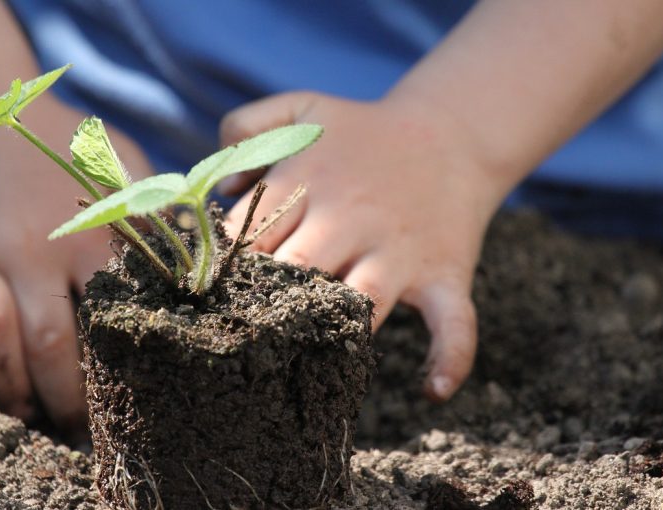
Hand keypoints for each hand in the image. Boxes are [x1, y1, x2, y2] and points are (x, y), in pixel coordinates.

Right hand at [0, 103, 152, 435]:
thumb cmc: (56, 142)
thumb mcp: (118, 163)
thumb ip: (152, 209)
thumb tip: (197, 254)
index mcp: (84, 232)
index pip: (107, 318)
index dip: (117, 372)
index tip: (125, 402)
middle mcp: (27, 246)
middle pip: (48, 341)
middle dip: (63, 398)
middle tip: (74, 427)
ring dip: (5, 384)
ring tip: (23, 411)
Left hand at [221, 92, 508, 399]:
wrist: (451, 133)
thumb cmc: (363, 132)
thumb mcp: (301, 108)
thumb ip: (245, 126)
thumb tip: (222, 190)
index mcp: (309, 181)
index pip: (249, 235)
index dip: (225, 268)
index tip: (208, 294)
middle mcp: (350, 219)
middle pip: (295, 271)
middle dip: (266, 302)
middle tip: (242, 334)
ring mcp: (399, 251)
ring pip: (361, 303)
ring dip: (334, 333)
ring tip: (306, 361)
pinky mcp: (444, 274)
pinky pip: (454, 323)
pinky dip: (450, 358)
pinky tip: (432, 390)